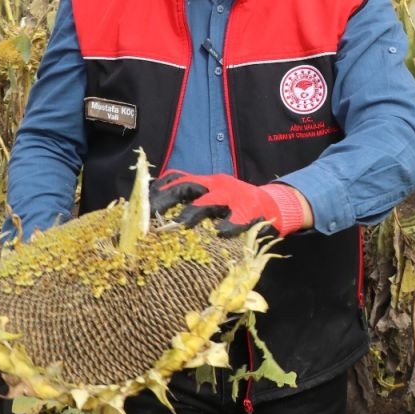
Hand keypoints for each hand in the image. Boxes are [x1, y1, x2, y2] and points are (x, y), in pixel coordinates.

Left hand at [149, 170, 305, 236]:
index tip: (139, 204)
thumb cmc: (237, 208)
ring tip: (176, 226)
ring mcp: (234, 196)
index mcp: (205, 182)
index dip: (156, 189)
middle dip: (165, 201)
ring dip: (190, 214)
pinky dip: (228, 227)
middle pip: (185, 187)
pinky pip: (237, 219)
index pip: (175, 179)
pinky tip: (219, 235)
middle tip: (148, 219)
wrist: (275, 207)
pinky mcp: (251, 211)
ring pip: (208, 201)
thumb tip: (157, 215)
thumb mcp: (213, 199)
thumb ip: (192, 203)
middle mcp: (217, 185)